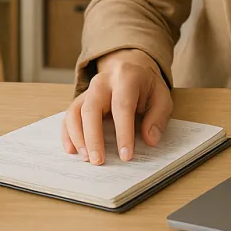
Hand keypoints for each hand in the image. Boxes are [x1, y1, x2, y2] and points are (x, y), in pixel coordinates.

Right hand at [61, 48, 172, 164]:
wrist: (130, 69)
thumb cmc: (146, 87)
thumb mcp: (162, 97)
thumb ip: (158, 118)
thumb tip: (150, 139)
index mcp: (126, 77)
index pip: (122, 106)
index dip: (123, 132)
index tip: (126, 155)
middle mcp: (102, 81)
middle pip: (92, 108)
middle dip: (93, 137)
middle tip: (98, 161)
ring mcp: (88, 90)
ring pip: (75, 111)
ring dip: (78, 136)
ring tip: (86, 158)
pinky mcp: (80, 99)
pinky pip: (69, 115)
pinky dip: (68, 133)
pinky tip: (72, 150)